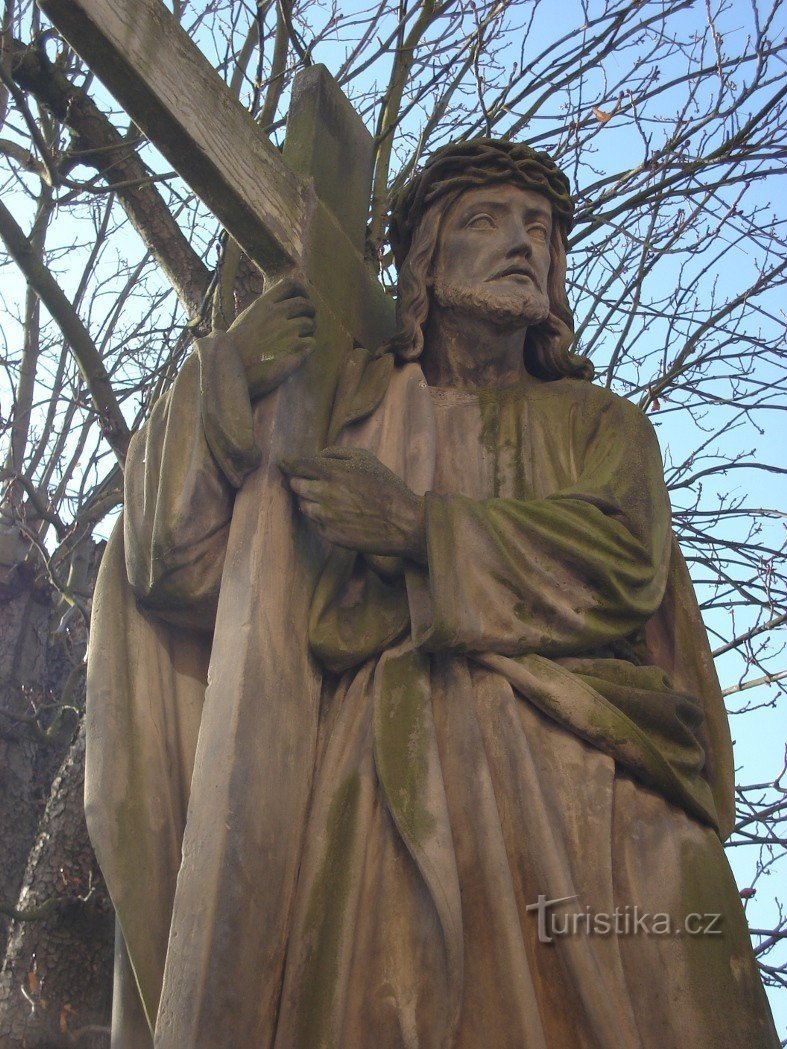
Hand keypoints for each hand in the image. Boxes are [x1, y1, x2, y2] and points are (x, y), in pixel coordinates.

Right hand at [225, 277, 315, 399]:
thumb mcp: (246, 320)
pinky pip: (311, 343)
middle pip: (305, 304)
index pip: (290, 284)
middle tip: (307, 322)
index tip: (303, 299)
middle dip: (310, 312)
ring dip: (309, 332)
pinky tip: (298, 354)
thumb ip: (264, 310)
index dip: (301, 291)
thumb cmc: (234, 349)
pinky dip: (307, 347)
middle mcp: (276, 314)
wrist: (229, 370)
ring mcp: (287, 331)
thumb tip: (280, 305)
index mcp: (263, 305)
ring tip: (299, 340)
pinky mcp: (295, 349)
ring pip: (311, 324)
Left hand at [282, 447, 426, 562]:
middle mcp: (324, 494)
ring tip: (328, 498)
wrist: (403, 523)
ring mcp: (325, 517)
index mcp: (332, 472)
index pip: (296, 465)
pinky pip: (313, 523)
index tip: (283, 462)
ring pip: (303, 505)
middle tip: (308, 480)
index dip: (287, 463)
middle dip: (298, 480)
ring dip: (309, 499)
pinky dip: (319, 517)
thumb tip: (316, 456)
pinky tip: (335, 514)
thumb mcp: (366, 459)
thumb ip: (336, 453)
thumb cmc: (387, 487)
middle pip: (295, 485)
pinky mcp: (330, 535)